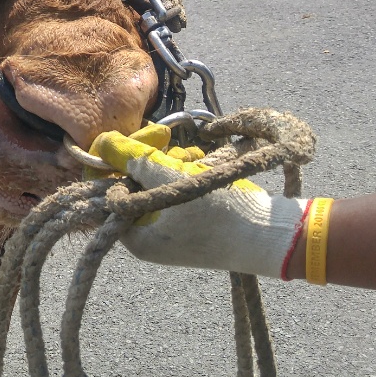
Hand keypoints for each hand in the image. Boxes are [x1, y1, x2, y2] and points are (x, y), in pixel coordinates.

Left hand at [89, 125, 306, 278]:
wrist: (272, 237)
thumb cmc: (223, 215)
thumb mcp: (176, 182)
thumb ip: (136, 161)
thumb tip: (102, 144)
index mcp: (137, 238)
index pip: (110, 190)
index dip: (123, 159)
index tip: (152, 138)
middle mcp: (149, 237)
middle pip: (135, 183)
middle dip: (157, 159)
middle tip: (182, 151)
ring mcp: (170, 230)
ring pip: (158, 183)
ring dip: (176, 164)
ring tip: (198, 161)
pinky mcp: (189, 222)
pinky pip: (177, 191)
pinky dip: (189, 175)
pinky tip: (204, 167)